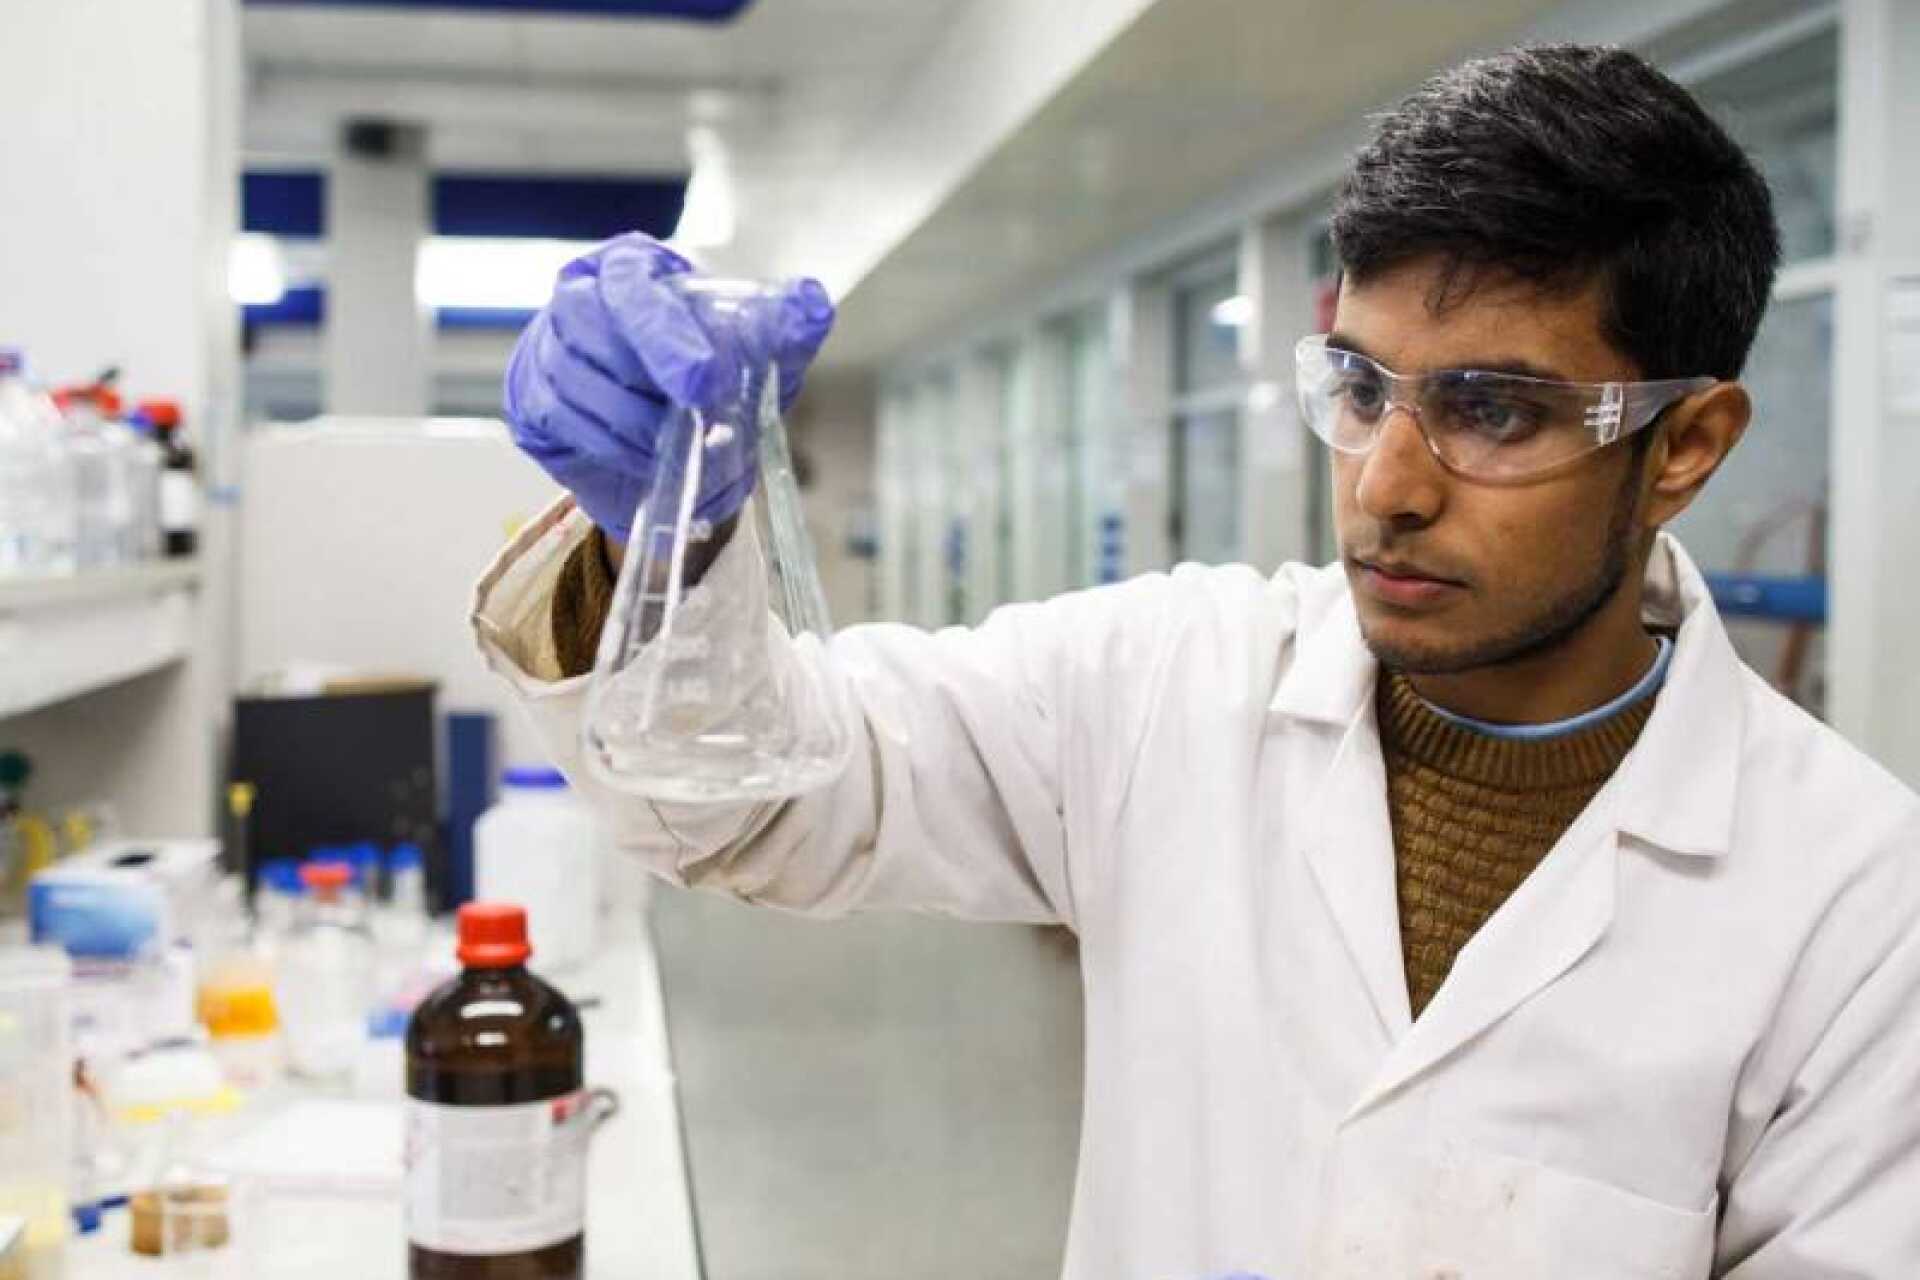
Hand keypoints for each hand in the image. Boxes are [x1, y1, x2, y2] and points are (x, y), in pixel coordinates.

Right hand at [503, 232, 834, 542]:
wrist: (666, 440)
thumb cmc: (706, 377)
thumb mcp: (755, 354)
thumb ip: (784, 329)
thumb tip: (814, 303)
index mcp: (634, 268)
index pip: (634, 284)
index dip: (665, 334)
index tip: (703, 381)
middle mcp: (579, 297)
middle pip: (590, 329)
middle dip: (646, 386)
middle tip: (695, 420)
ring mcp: (547, 348)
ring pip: (574, 384)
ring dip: (632, 426)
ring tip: (675, 445)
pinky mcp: (530, 401)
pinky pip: (559, 423)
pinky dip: (607, 447)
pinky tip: (643, 459)